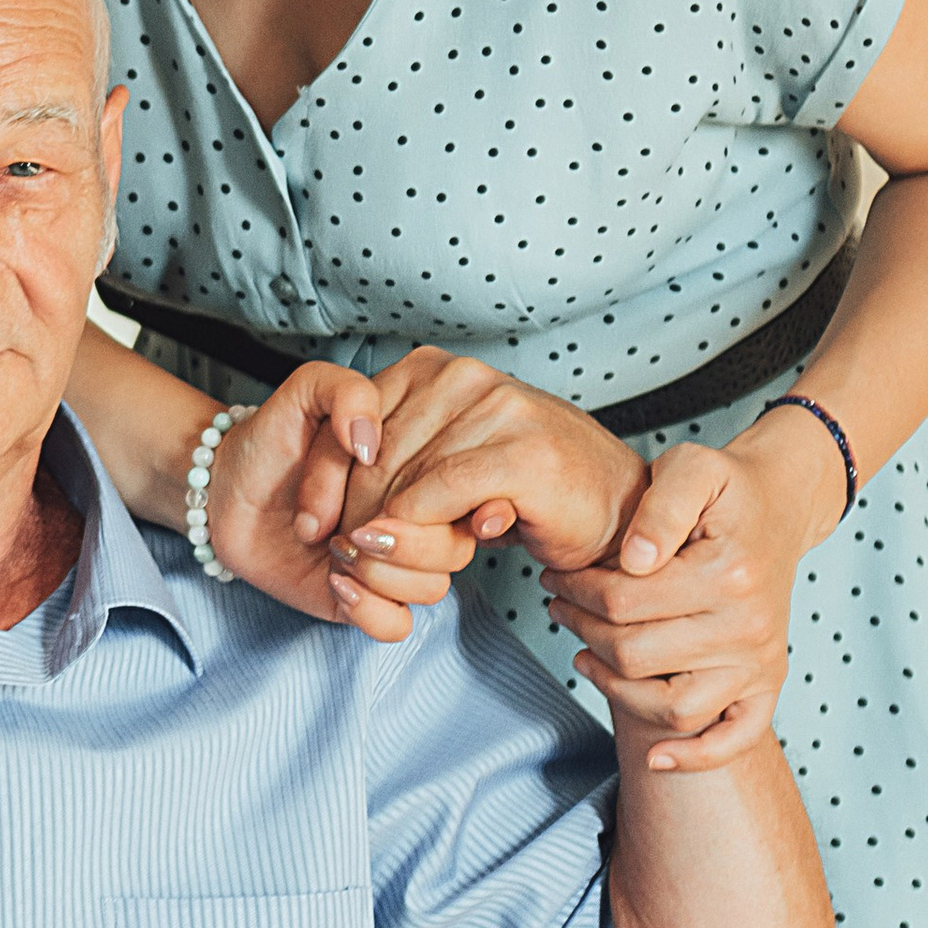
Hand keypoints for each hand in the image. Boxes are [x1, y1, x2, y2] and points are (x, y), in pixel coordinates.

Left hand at [205, 360, 476, 640]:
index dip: (436, 497)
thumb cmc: (271, 441)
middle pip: (456, 548)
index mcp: (417, 470)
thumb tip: (371, 442)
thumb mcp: (306, 394)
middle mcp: (412, 517)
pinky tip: (335, 580)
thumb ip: (345, 392)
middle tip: (350, 524)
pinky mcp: (365, 599)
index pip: (461, 492)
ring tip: (336, 547)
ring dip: (381, 572)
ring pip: (433, 588)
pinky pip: (398, 624)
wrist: (225, 488)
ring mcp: (391, 561)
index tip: (396, 492)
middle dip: (401, 539)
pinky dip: (370, 609)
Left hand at [328, 350, 647, 576]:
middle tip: (352, 557)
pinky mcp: (523, 453)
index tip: (314, 528)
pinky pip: (442, 493)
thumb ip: (393, 457)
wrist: (613, 501)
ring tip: (389, 560)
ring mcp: (497, 408)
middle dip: (352, 515)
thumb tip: (338, 492)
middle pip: (370, 457)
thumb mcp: (443, 456)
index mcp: (431, 367)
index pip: (347, 425)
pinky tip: (433, 547)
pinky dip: (423, 526)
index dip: (321, 482)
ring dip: (388, 531)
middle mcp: (461, 377)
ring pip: (403, 479)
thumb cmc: (523, 485)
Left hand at [536, 411, 837, 773]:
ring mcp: (760, 661)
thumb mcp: (692, 467)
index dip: (576, 588)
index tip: (556, 573)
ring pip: (672, 705)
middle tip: (559, 604)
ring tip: (583, 652)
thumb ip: (660, 508)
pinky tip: (657, 758)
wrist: (778, 505)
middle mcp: (750, 626)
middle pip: (635, 654)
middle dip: (581, 628)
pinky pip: (733, 737)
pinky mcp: (767, 683)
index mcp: (728, 574)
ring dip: (613, 686)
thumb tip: (632, 561)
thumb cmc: (727, 488)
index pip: (624, 601)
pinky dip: (696, 755)